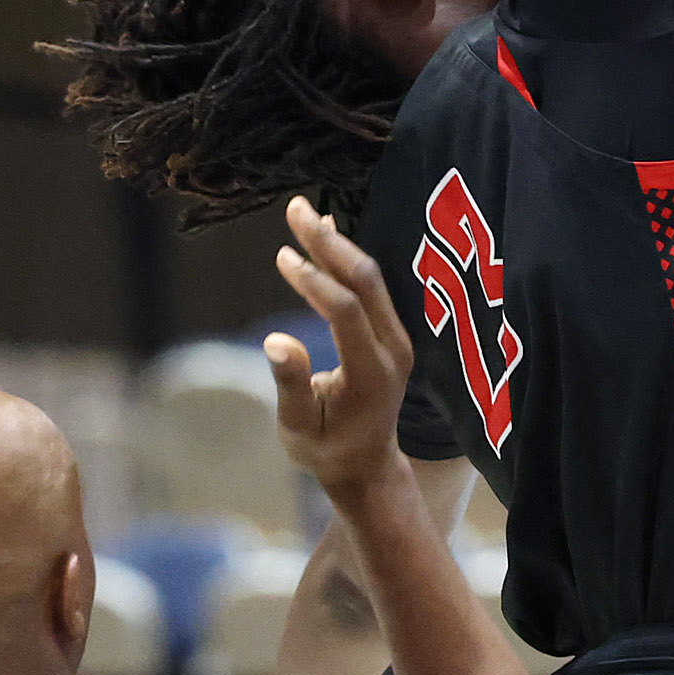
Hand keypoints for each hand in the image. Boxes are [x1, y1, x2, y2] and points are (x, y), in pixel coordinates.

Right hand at [266, 197, 416, 507]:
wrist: (366, 466)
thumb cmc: (325, 450)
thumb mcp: (299, 430)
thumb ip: (292, 385)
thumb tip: (275, 340)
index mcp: (371, 374)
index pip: (346, 311)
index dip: (315, 281)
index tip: (282, 257)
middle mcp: (393, 350)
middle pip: (365, 282)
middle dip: (329, 243)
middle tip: (295, 209)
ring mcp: (398, 340)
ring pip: (372, 279)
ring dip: (338, 244)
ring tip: (305, 214)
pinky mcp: (393, 334)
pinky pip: (372, 288)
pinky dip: (347, 259)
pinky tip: (328, 234)